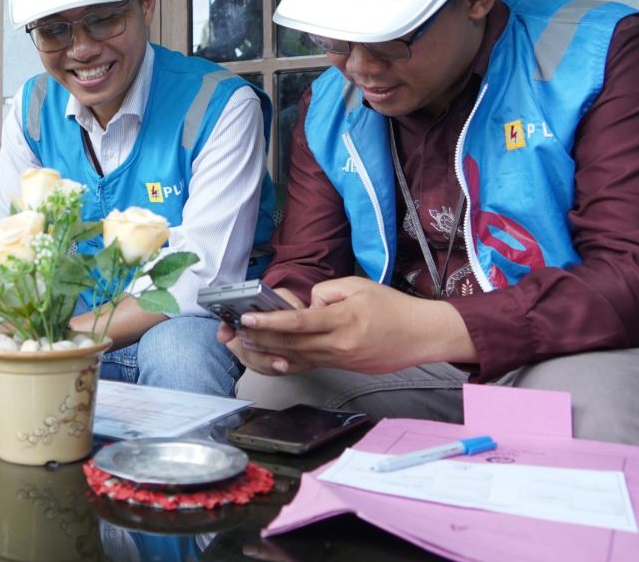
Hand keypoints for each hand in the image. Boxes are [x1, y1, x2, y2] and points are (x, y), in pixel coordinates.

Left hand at [232, 277, 476, 373]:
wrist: (421, 336)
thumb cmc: (392, 307)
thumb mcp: (358, 285)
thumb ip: (325, 292)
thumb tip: (305, 305)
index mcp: (342, 321)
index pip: (298, 322)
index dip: (269, 320)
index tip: (247, 317)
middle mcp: (337, 345)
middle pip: (289, 343)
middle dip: (257, 337)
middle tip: (232, 331)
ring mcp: (338, 360)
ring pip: (294, 357)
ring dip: (265, 350)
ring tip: (241, 343)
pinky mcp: (341, 367)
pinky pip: (307, 365)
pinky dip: (285, 362)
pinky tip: (268, 358)